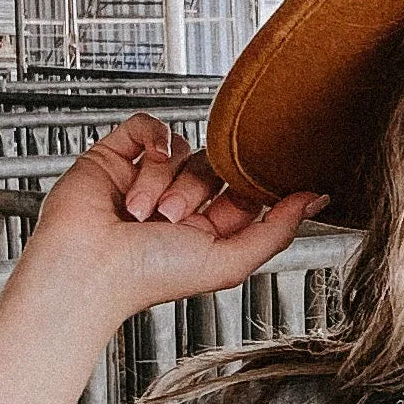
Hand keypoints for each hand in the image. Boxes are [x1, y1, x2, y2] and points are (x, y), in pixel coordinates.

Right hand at [24, 109, 326, 314]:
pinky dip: (149, 141)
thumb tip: (317, 198)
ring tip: (138, 214)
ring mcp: (147, 178)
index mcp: (208, 230)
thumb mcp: (229, 261)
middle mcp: (179, 203)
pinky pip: (148, 126)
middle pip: (212, 166)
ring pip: (180, 149)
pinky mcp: (116, 156)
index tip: (260, 181)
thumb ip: (277, 230)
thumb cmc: (147, 277)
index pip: (243, 191)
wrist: (86, 269)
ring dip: (162, 181)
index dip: (247, 186)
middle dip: (194, 190)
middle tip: (171, 218)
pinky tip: (139, 168)